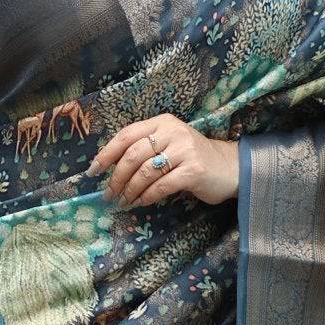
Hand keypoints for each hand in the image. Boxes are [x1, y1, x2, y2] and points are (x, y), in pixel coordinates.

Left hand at [88, 115, 238, 210]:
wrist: (230, 167)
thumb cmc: (193, 157)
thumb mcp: (169, 143)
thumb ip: (144, 148)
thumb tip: (109, 167)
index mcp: (162, 122)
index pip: (126, 135)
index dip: (106, 153)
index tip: (93, 171)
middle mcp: (172, 132)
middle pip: (132, 156)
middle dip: (116, 178)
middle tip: (109, 194)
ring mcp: (184, 150)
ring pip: (144, 172)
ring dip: (130, 190)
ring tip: (124, 201)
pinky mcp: (193, 171)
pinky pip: (161, 186)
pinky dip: (147, 197)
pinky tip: (141, 202)